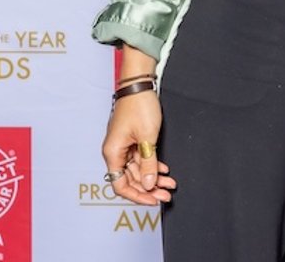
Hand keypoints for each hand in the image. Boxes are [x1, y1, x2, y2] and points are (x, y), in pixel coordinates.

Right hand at [101, 91, 175, 205]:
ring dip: (154, 177)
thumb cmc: (139, 107)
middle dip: (149, 188)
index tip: (153, 200)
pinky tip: (165, 171)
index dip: (137, 195)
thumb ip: (148, 163)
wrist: (139, 84)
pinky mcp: (132, 140)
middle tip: (167, 195)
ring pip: (138, 170)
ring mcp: (123, 146)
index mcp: (112, 153)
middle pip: (131, 179)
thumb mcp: (147, 138)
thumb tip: (148, 185)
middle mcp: (115, 152)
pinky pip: (141, 158)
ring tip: (171, 184)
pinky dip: (153, 165)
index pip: (120, 185)